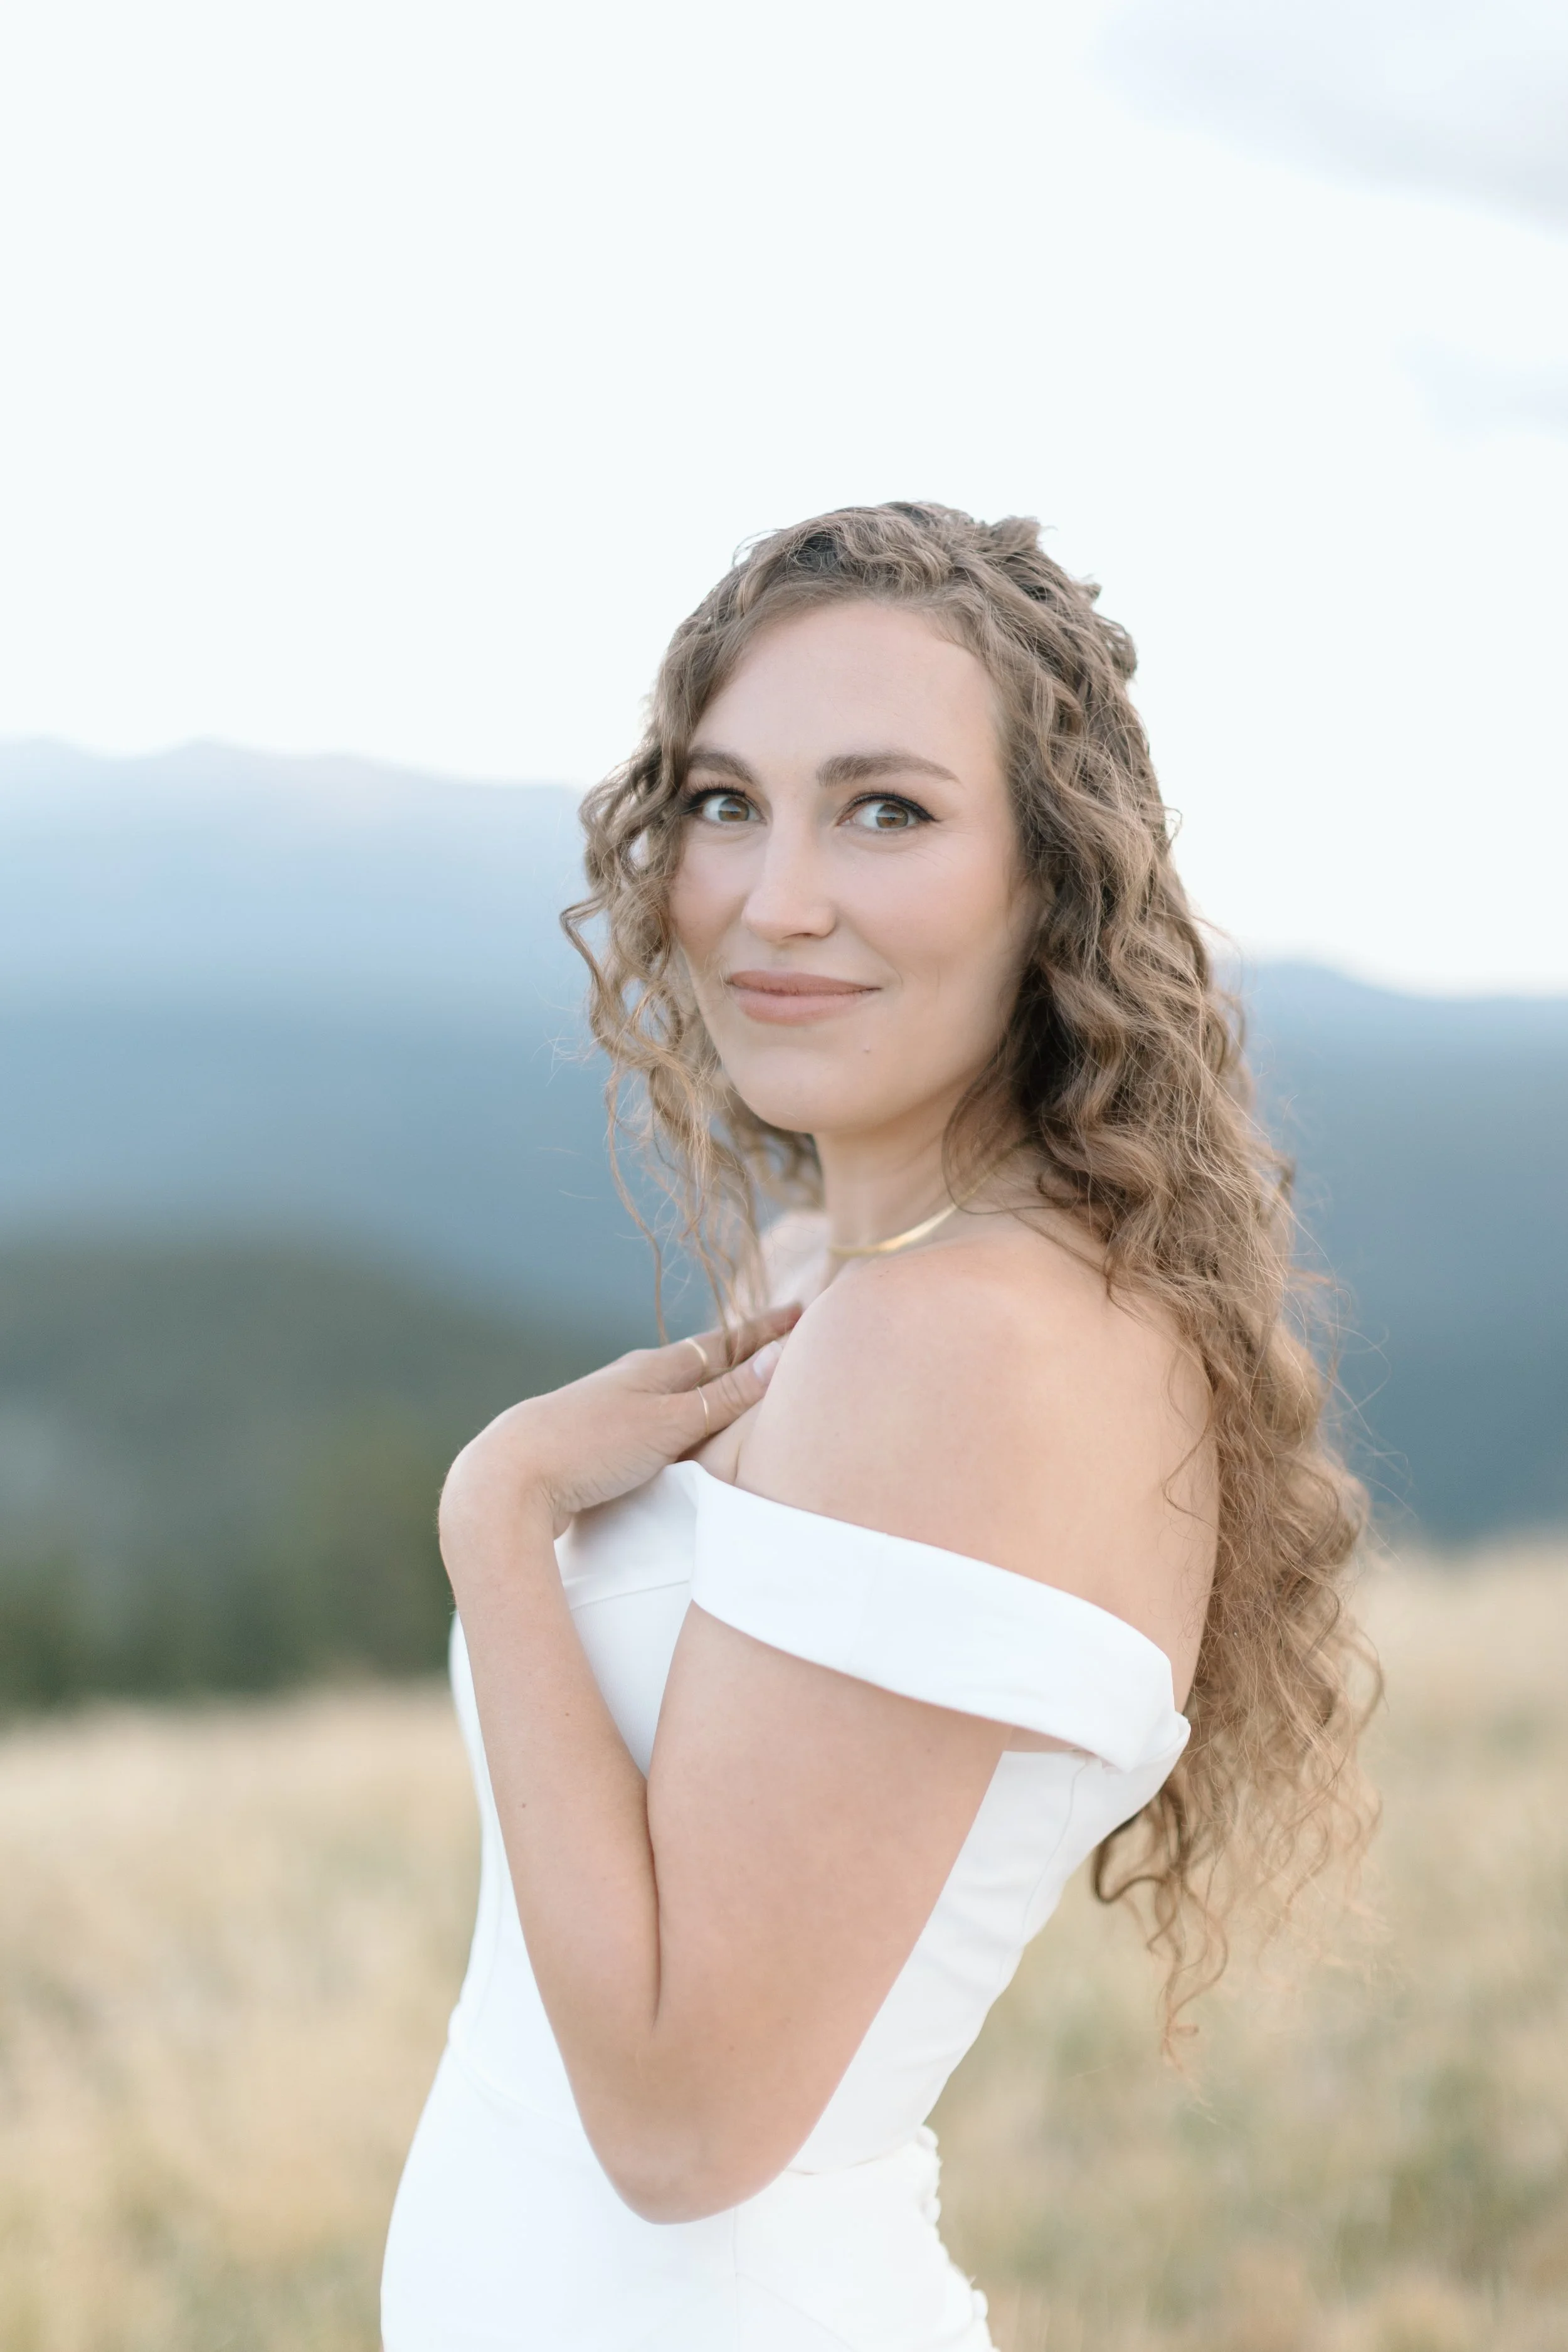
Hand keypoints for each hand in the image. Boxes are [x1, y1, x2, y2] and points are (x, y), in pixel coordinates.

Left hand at [438, 1303, 802, 1564]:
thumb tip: (780, 1356)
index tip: (801, 1312)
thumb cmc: (589, 1446)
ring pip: (675, 1392)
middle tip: (782, 1342)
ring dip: (711, 1388)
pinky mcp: (596, 1445)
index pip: (725, 1343)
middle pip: (701, 1362)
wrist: (508, 1478)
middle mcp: (634, 1382)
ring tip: (738, 1386)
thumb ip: (723, 1398)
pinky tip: (681, 1435)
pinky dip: (683, 1420)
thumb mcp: (668, 1423)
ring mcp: (613, 1411)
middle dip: (743, 1354)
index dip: (764, 1332)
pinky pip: (656, 1423)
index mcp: (655, 1368)